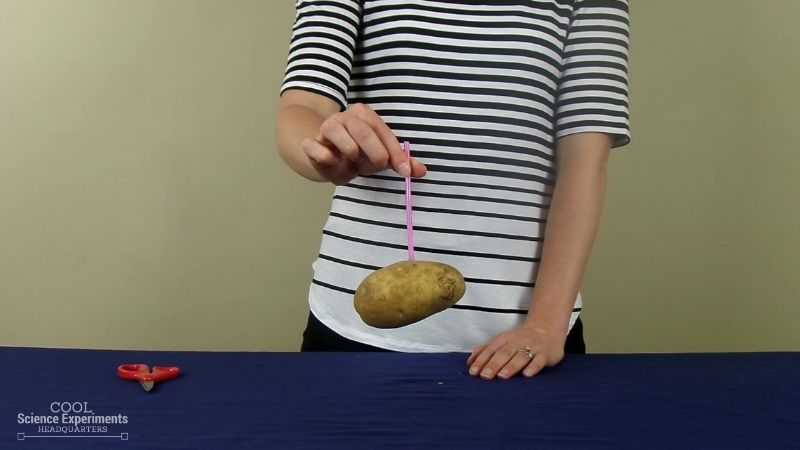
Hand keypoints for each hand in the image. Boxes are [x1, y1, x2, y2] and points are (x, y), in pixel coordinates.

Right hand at [301, 103, 426, 184]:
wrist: (326, 158)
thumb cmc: (357, 155)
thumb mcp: (381, 158)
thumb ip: (400, 162)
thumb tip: (421, 172)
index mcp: (365, 116)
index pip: (383, 132)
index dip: (396, 152)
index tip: (405, 171)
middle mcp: (345, 117)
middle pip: (362, 130)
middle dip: (375, 151)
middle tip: (380, 166)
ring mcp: (326, 128)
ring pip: (335, 131)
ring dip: (350, 150)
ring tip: (354, 160)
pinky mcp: (310, 143)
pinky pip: (314, 146)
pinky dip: (325, 156)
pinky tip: (333, 161)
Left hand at [466, 321, 566, 379]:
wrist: (547, 329)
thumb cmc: (520, 339)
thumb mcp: (502, 341)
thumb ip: (486, 350)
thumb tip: (469, 362)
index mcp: (505, 339)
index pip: (491, 350)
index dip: (481, 360)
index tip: (473, 372)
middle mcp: (517, 342)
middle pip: (504, 353)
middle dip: (494, 364)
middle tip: (485, 376)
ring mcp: (532, 347)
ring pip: (520, 357)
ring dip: (511, 366)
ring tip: (502, 376)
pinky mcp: (545, 354)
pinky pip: (539, 360)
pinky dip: (533, 367)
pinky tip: (527, 374)